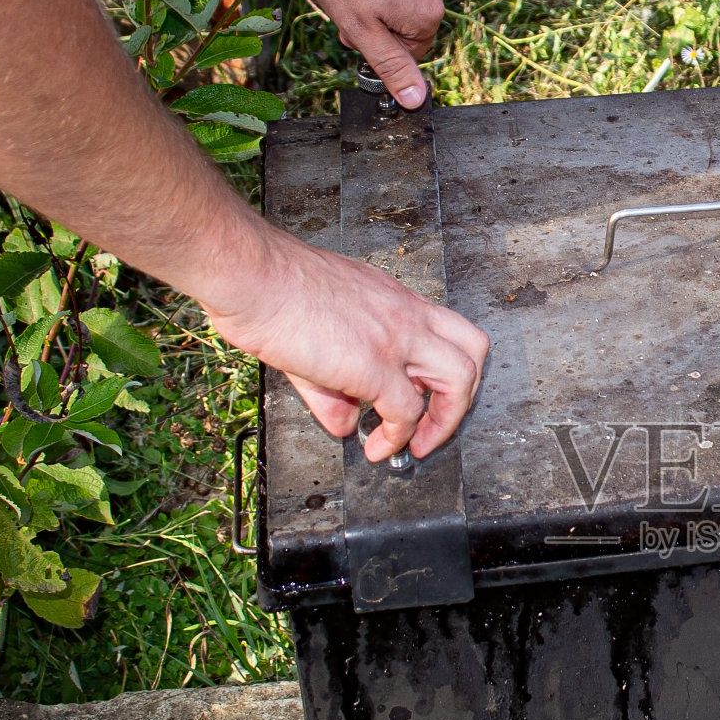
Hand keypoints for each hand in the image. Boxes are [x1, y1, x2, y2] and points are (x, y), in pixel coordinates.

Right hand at [206, 231, 488, 460]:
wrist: (247, 272)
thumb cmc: (270, 287)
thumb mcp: (316, 333)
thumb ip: (334, 385)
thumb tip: (345, 422)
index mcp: (394, 300)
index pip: (447, 331)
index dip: (445, 369)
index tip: (425, 397)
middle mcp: (405, 314)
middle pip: (472, 351)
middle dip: (462, 397)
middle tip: (437, 426)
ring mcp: (395, 338)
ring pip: (459, 379)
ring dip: (445, 422)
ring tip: (417, 446)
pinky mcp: (374, 365)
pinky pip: (407, 412)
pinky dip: (397, 438)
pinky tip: (377, 447)